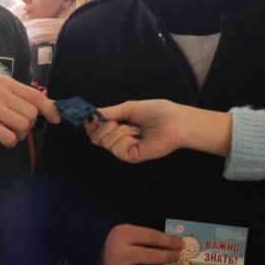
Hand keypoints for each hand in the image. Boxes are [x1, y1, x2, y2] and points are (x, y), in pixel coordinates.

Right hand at [0, 75, 59, 146]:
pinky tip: (3, 138)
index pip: (35, 95)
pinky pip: (10, 137)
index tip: (56, 119)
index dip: (49, 109)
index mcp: (6, 82)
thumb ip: (25, 100)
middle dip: (29, 125)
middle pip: (31, 113)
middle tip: (17, 126)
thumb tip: (52, 109)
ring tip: (10, 131)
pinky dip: (11, 142)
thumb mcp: (6, 96)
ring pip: (23, 126)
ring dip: (20, 135)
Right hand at [85, 100, 232, 162]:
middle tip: (120, 122)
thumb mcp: (129, 107)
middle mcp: (119, 138)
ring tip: (135, 129)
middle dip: (104, 126)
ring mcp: (125, 149)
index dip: (91, 124)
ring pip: (105, 142)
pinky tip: (137, 137)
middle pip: (96, 138)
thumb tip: (90, 115)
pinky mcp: (131, 156)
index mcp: (118, 126)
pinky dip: (125, 139)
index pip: (95, 129)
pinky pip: (117, 149)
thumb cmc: (156, 112)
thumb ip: (109, 112)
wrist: (174, 122)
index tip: (92, 117)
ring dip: (119, 131)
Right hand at [98, 224, 183, 264]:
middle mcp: (119, 253)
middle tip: (176, 257)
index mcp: (124, 234)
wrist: (97, 250)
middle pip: (152, 257)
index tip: (180, 245)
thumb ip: (150, 238)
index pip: (153, 238)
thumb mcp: (132, 231)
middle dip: (169, 257)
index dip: (170, 242)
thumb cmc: (120, 240)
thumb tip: (175, 246)